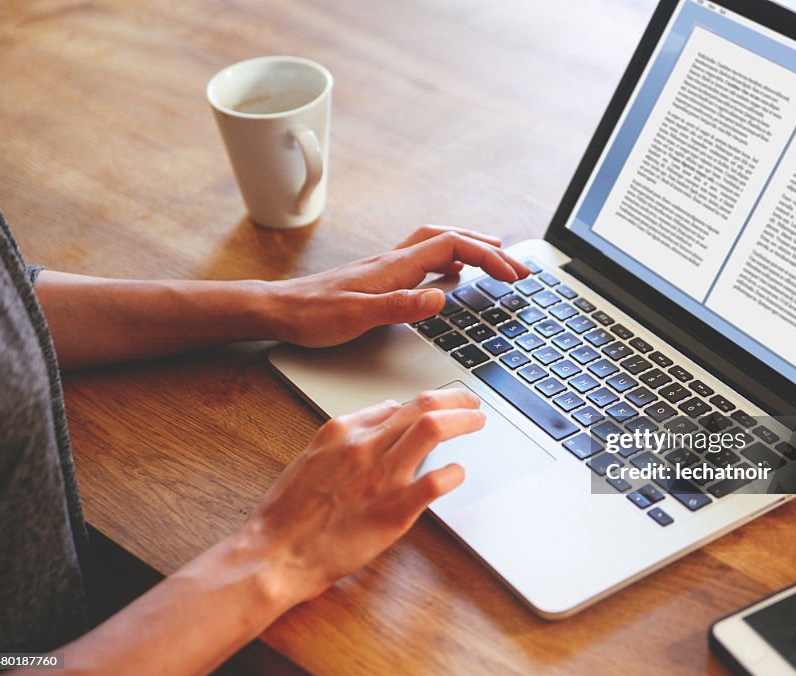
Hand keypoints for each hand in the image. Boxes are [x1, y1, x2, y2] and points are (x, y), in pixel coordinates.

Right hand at [242, 387, 482, 605]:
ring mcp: (382, 475)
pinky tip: (458, 473)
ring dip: (463, 421)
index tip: (437, 408)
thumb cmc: (287, 514)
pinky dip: (454, 473)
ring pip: (433, 429)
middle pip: (422, 406)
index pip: (397, 405)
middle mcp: (365, 445)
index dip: (424, 404)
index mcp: (343, 430)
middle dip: (454, 400)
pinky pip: (436, 482)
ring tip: (477, 422)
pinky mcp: (395, 510)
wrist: (274, 552)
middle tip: (471, 403)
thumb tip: (376, 424)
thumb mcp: (311, 459)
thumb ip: (344, 441)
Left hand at [265, 225, 530, 346]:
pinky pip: (425, 260)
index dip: (488, 258)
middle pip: (451, 238)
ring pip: (438, 245)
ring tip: (495, 261)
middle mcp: (394, 261)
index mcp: (395, 267)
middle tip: (517, 266)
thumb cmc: (312, 315)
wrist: (278, 310)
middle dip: (488, 248)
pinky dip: (448, 261)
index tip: (513, 276)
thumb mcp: (357, 316)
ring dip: (470, 249)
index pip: (453, 247)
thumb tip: (440, 298)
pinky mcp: (380, 279)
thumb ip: (400, 307)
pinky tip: (451, 276)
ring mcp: (387, 268)